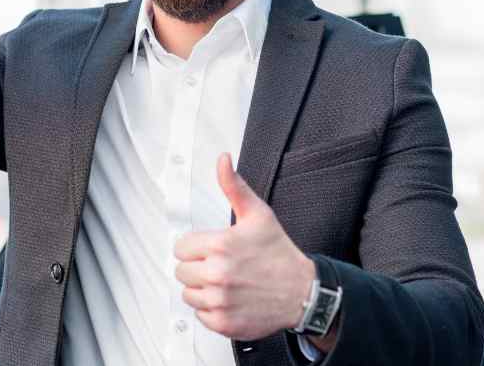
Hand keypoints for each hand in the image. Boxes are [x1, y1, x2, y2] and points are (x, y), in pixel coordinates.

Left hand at [173, 153, 315, 340]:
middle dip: (198, 267)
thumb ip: (233, 186)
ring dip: (203, 289)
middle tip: (221, 266)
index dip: (196, 247)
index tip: (212, 250)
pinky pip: (200, 315)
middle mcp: (217, 274)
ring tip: (226, 283)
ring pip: (188, 294)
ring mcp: (220, 300)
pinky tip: (230, 299)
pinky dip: (212, 310)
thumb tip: (223, 161)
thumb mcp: (258, 214)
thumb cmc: (279, 253)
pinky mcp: (223, 322)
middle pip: (181, 271)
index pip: (181, 247)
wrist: (302, 291)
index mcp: (220, 246)